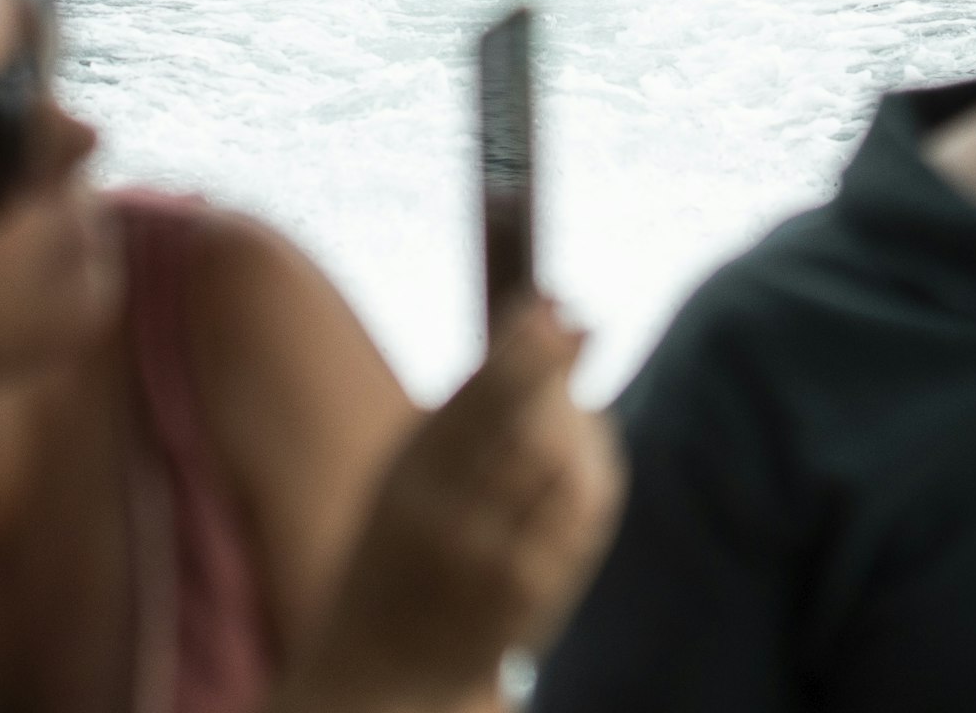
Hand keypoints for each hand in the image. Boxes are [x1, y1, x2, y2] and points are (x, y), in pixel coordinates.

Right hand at [285, 298, 625, 712]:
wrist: (384, 668)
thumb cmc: (399, 549)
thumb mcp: (403, 476)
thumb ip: (463, 412)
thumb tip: (538, 320)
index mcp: (406, 481)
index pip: (475, 402)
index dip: (523, 350)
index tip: (555, 307)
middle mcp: (448, 523)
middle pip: (530, 432)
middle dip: (559, 372)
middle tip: (582, 328)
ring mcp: (495, 567)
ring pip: (567, 471)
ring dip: (581, 425)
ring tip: (571, 404)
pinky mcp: (534, 599)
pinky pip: (581, 520)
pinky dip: (591, 475)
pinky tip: (584, 460)